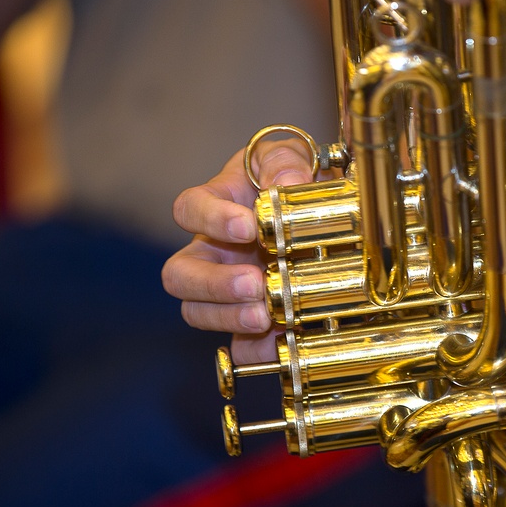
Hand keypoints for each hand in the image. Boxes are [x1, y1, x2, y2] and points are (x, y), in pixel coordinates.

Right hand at [162, 138, 313, 363]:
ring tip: (264, 316)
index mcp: (217, 206)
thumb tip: (284, 181)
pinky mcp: (251, 322)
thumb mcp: (293, 157)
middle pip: (179, 274)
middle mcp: (212, 251)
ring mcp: (228, 290)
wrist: (326, 214)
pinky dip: (255, 349)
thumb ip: (284, 162)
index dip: (210, 219)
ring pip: (197, 312)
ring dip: (228, 317)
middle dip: (213, 283)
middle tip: (253, 283)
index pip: (189, 209)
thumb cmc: (297, 179)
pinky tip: (279, 344)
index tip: (247, 226)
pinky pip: (239, 346)